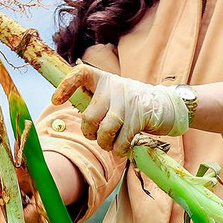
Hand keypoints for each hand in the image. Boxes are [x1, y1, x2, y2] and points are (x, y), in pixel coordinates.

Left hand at [52, 63, 189, 156]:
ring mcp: (127, 103)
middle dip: (89, 133)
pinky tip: (122, 147)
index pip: (80, 73)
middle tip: (95, 135)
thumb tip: (77, 116)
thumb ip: (95, 101)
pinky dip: (119, 149)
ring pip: (104, 130)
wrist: (166, 104)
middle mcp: (113, 88)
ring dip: (104, 143)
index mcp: (103, 79)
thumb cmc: (131, 103)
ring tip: (109, 144)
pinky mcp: (139, 118)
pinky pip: (121, 141)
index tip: (55, 100)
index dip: (66, 86)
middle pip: (89, 116)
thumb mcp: (112, 94)